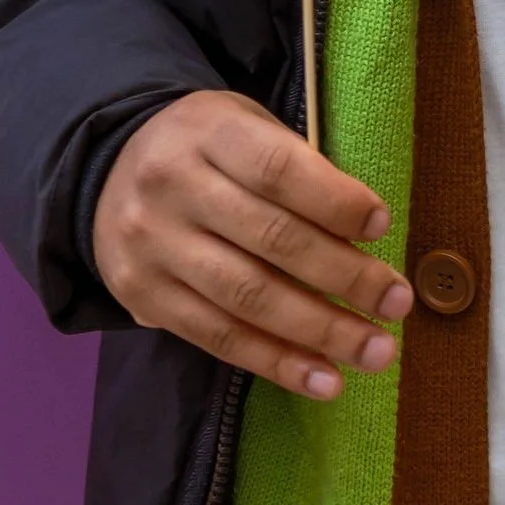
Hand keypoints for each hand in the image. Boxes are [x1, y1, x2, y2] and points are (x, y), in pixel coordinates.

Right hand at [94, 89, 412, 397]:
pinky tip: (324, 380)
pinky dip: (278, 363)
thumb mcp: (243, 125)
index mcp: (208, 132)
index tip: (382, 226)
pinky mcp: (142, 298)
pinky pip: (218, 339)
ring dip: (321, 331)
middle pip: (271, 240)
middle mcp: (174, 188)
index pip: (278, 169)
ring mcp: (153, 247)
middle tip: (398, 302)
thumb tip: (362, 233)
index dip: (334, 200)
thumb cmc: (204, 145)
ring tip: (375, 351)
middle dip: (345, 277)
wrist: (106, 168)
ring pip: (248, 298)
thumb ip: (292, 167)